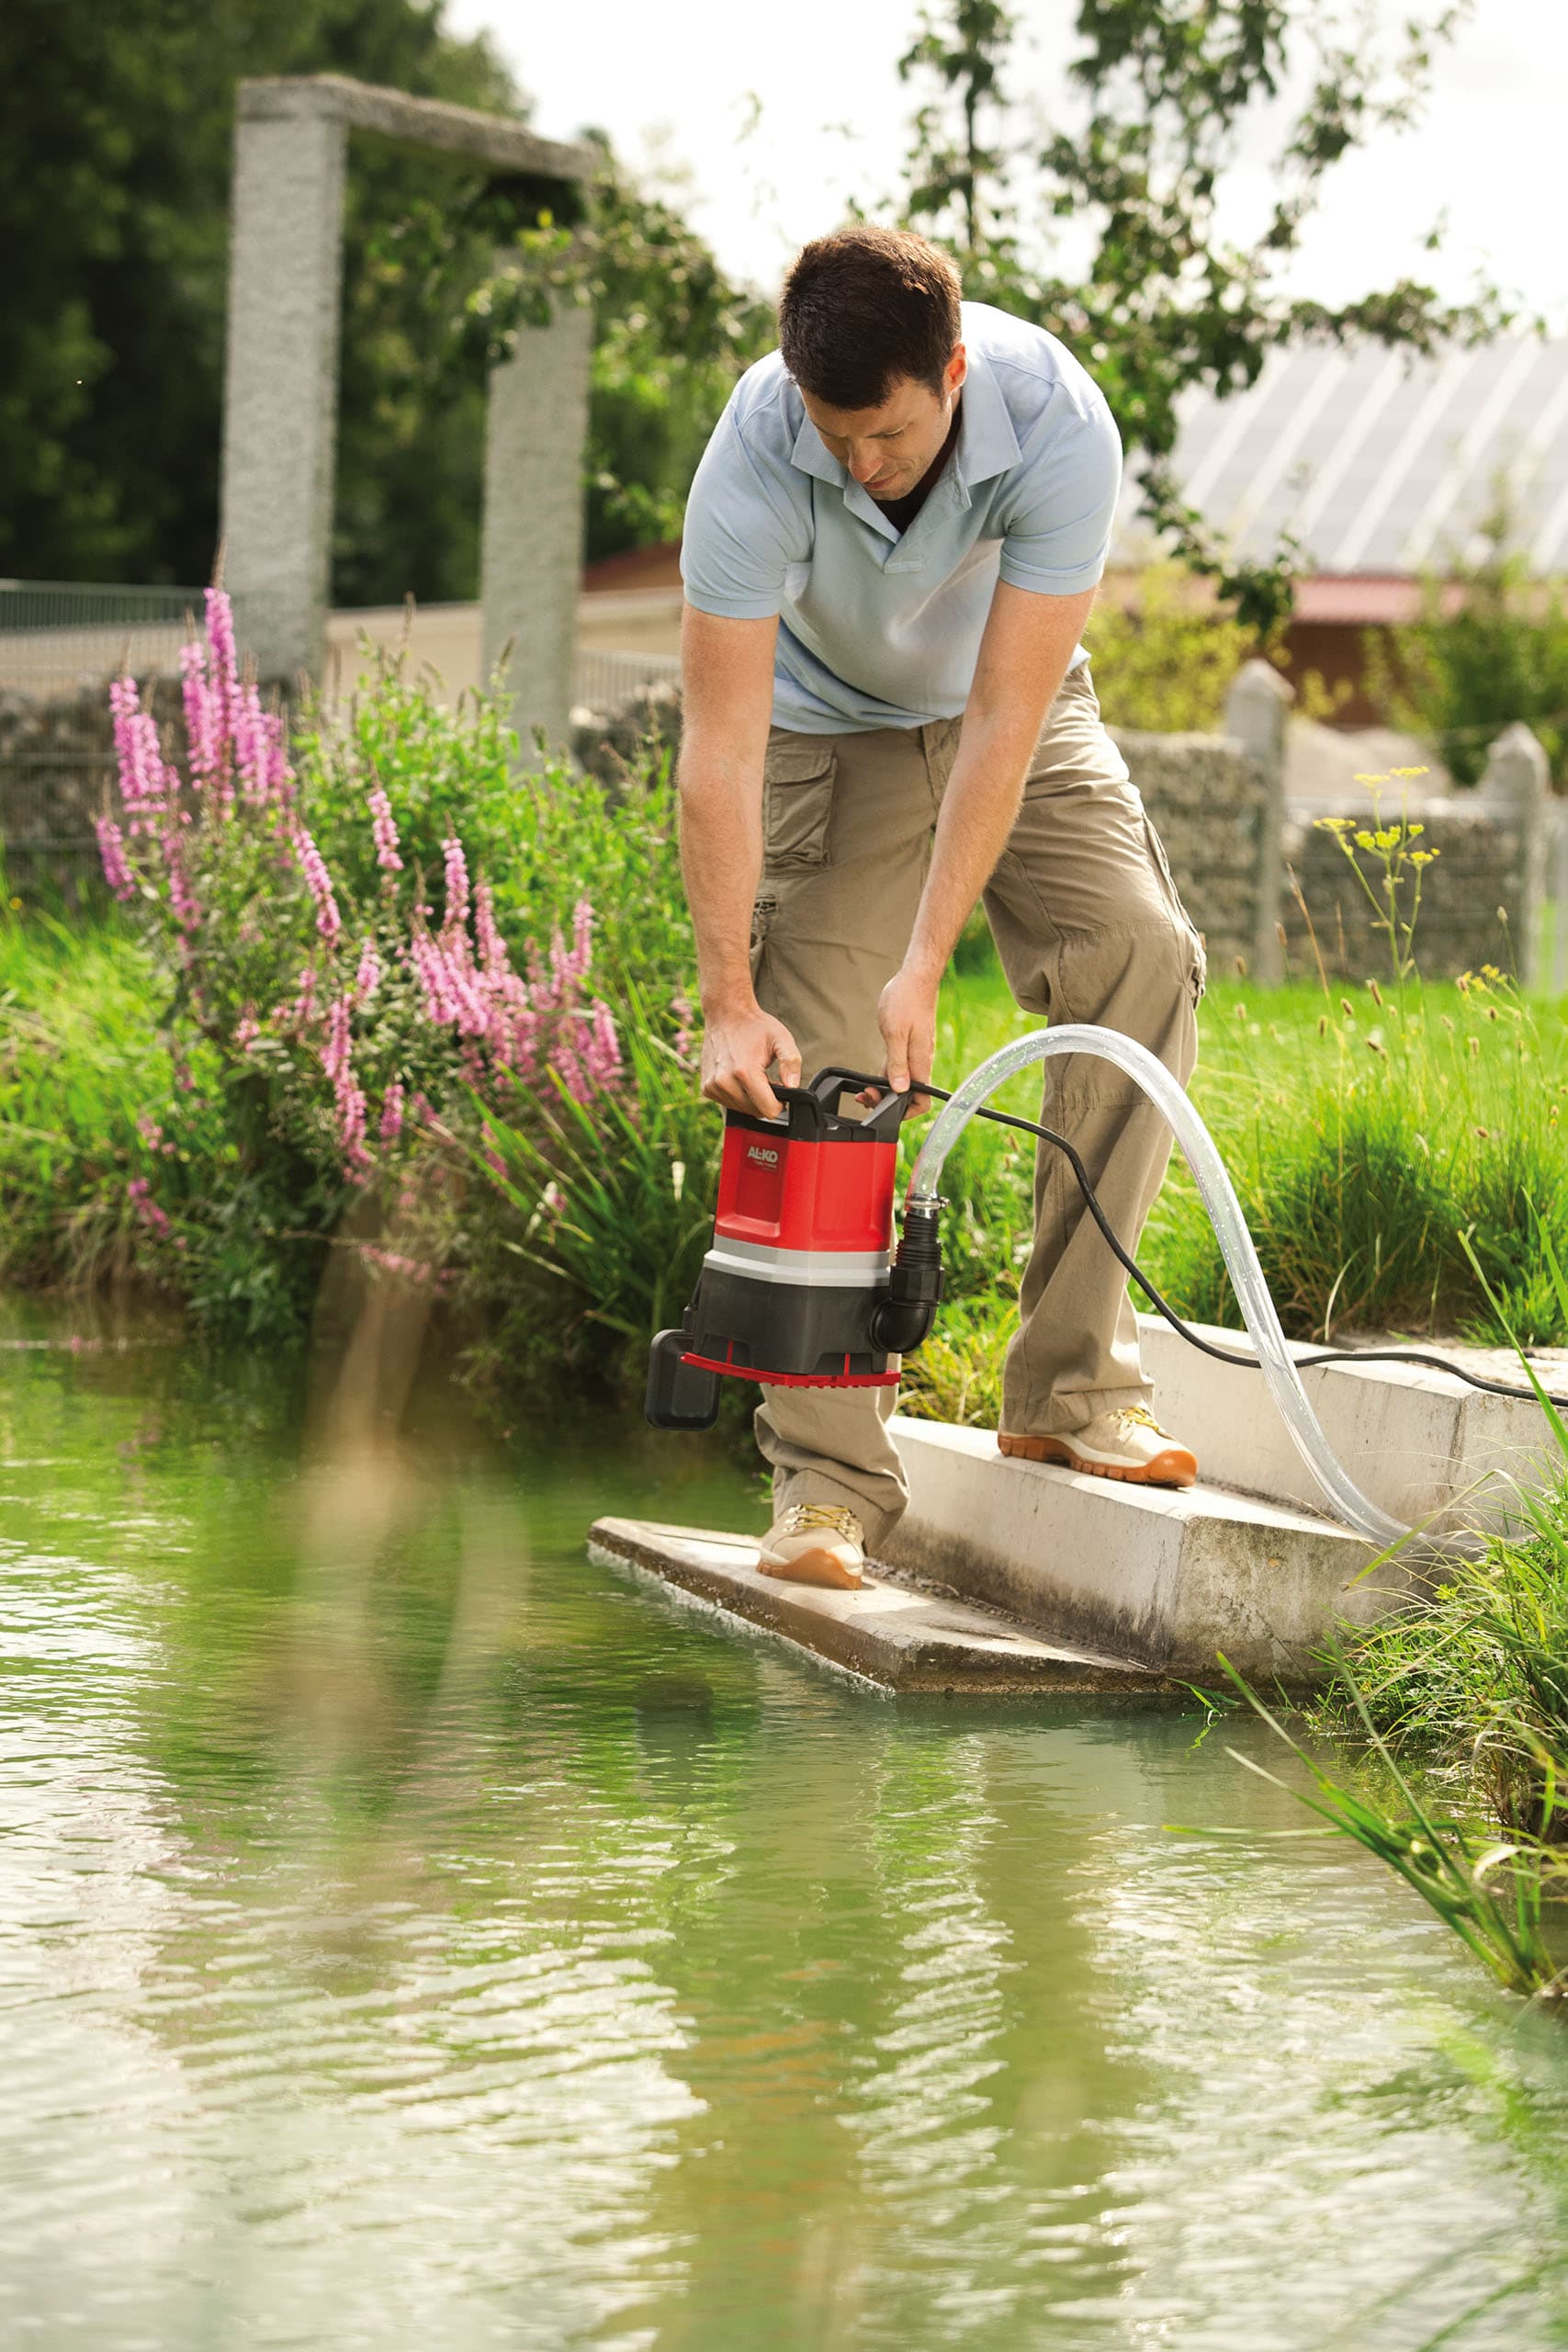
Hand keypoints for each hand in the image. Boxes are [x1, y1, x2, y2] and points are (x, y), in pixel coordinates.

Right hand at [699, 999, 801, 1117]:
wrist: (726, 1014)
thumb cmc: (754, 1026)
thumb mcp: (781, 1039)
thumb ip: (791, 1063)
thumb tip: (792, 1086)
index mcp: (745, 1072)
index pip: (768, 1110)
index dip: (779, 1103)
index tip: (779, 1088)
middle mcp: (724, 1082)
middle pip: (755, 1112)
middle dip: (764, 1099)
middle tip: (765, 1077)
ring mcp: (712, 1086)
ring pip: (741, 1110)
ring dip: (750, 1098)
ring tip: (752, 1075)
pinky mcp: (706, 1088)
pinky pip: (728, 1104)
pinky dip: (737, 1095)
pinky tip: (739, 1077)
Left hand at [876, 965, 938, 1108]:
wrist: (916, 979)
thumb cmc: (906, 1000)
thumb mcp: (896, 1033)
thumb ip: (897, 1063)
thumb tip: (900, 1089)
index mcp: (920, 1062)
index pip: (922, 1100)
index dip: (905, 1111)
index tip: (883, 1107)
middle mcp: (920, 1062)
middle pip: (910, 1096)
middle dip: (888, 1102)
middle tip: (866, 1097)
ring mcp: (914, 1056)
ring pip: (902, 1084)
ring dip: (885, 1091)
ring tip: (864, 1091)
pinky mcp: (908, 1047)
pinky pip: (898, 1070)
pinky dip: (885, 1077)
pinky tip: (872, 1076)